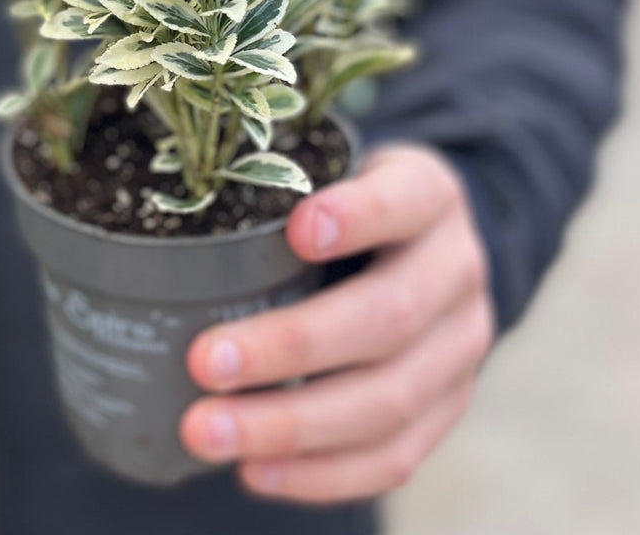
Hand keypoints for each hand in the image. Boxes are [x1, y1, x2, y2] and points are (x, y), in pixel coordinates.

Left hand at [180, 145, 493, 503]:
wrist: (431, 243)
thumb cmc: (352, 200)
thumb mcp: (337, 167)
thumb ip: (284, 184)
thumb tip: (178, 218)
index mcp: (430, 195)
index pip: (405, 200)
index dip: (358, 216)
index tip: (297, 230)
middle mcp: (458, 271)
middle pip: (388, 316)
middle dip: (291, 346)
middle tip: (205, 362)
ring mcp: (461, 347)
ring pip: (389, 400)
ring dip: (291, 425)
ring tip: (208, 431)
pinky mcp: (449, 406)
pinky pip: (394, 457)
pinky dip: (320, 473)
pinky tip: (255, 470)